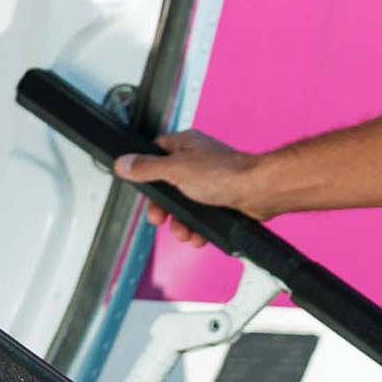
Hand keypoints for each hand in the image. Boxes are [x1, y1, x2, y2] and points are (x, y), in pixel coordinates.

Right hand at [112, 130, 266, 247]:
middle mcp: (197, 159)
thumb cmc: (224, 174)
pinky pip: (201, 215)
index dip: (145, 172)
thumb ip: (147, 168)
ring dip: (180, 222)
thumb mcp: (175, 170)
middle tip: (159, 219)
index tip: (141, 189)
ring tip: (184, 232)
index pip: (154, 152)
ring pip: (184, 204)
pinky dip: (197, 227)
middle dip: (163, 207)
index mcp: (185, 145)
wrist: (258, 191)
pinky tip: (198, 236)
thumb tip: (122, 162)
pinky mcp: (221, 198)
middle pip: (167, 185)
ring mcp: (210, 179)